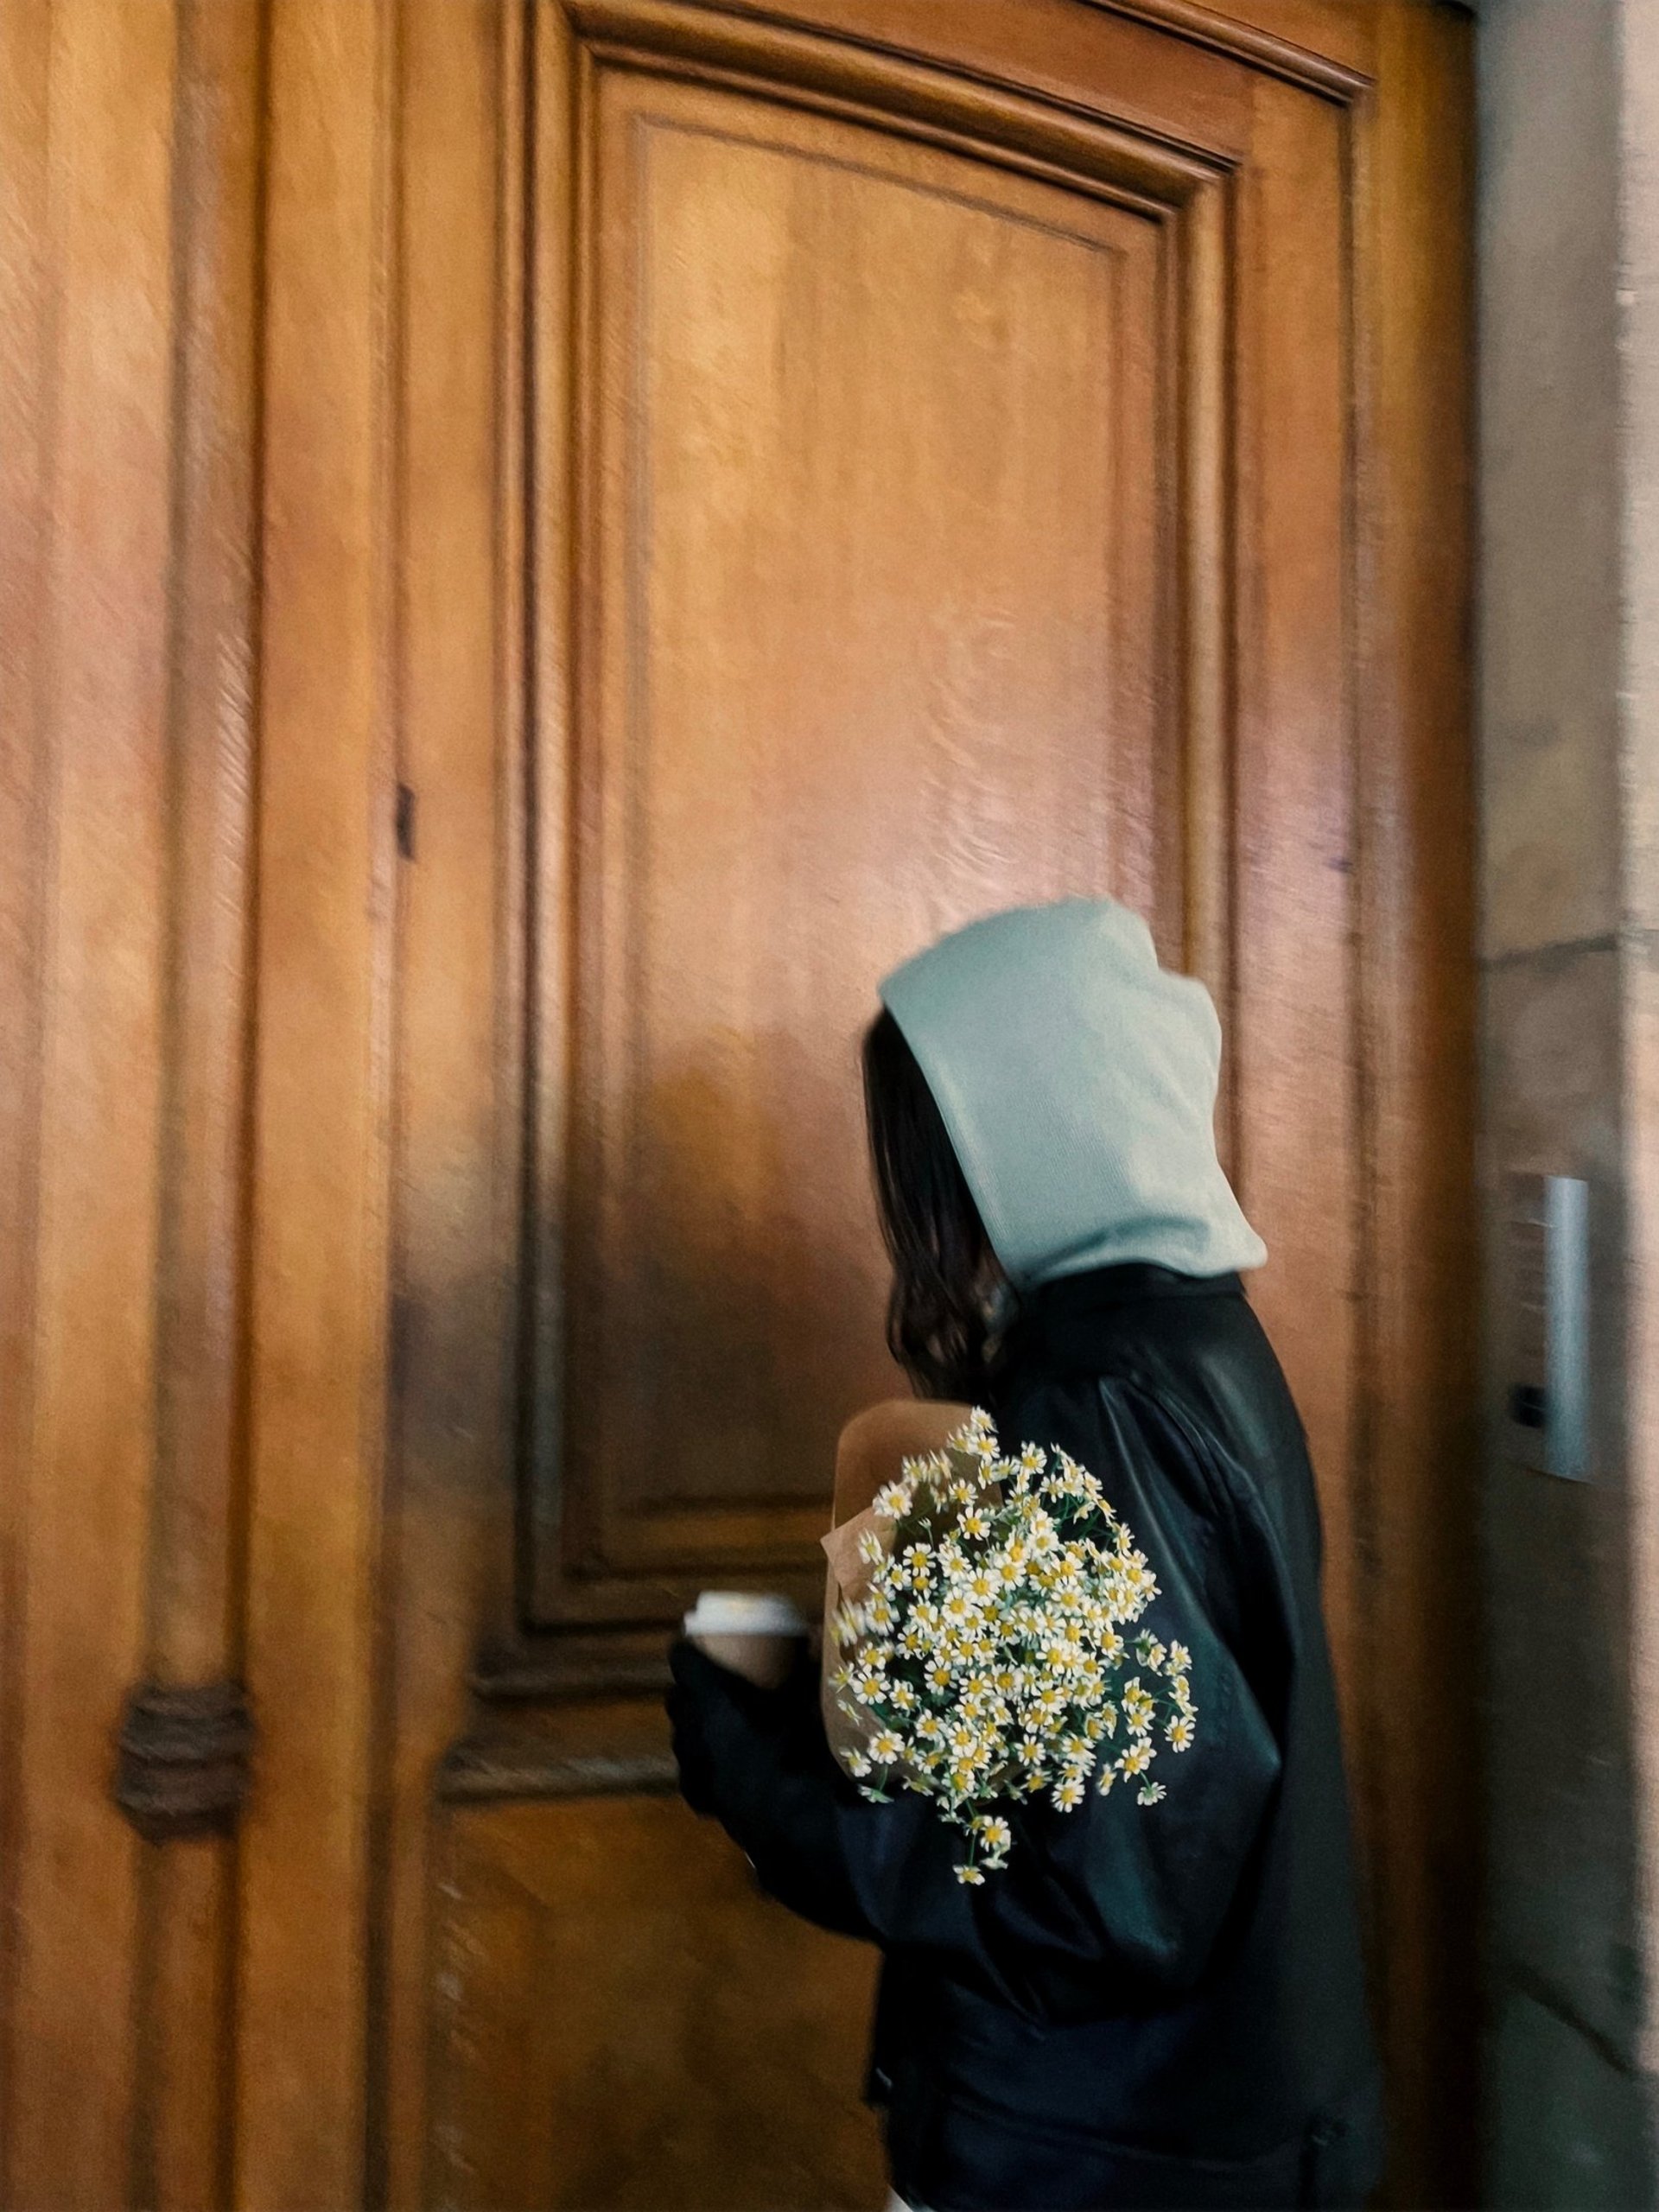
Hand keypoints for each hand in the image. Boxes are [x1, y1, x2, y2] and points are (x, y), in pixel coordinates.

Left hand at [665, 1637, 817, 1816]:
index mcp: (713, 1701)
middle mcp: (693, 1732)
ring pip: (681, 1737)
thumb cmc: (802, 1756)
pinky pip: (692, 1772)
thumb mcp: (809, 1706)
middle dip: (690, 1691)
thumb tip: (814, 1637)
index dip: (688, 1652)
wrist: (800, 1823)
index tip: (696, 1645)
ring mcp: (693, 1768)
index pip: (683, 1662)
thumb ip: (806, 1670)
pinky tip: (723, 1767)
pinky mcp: (701, 1798)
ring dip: (694, 1727)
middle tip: (714, 1685)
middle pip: (677, 1699)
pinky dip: (703, 1764)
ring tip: (719, 1725)